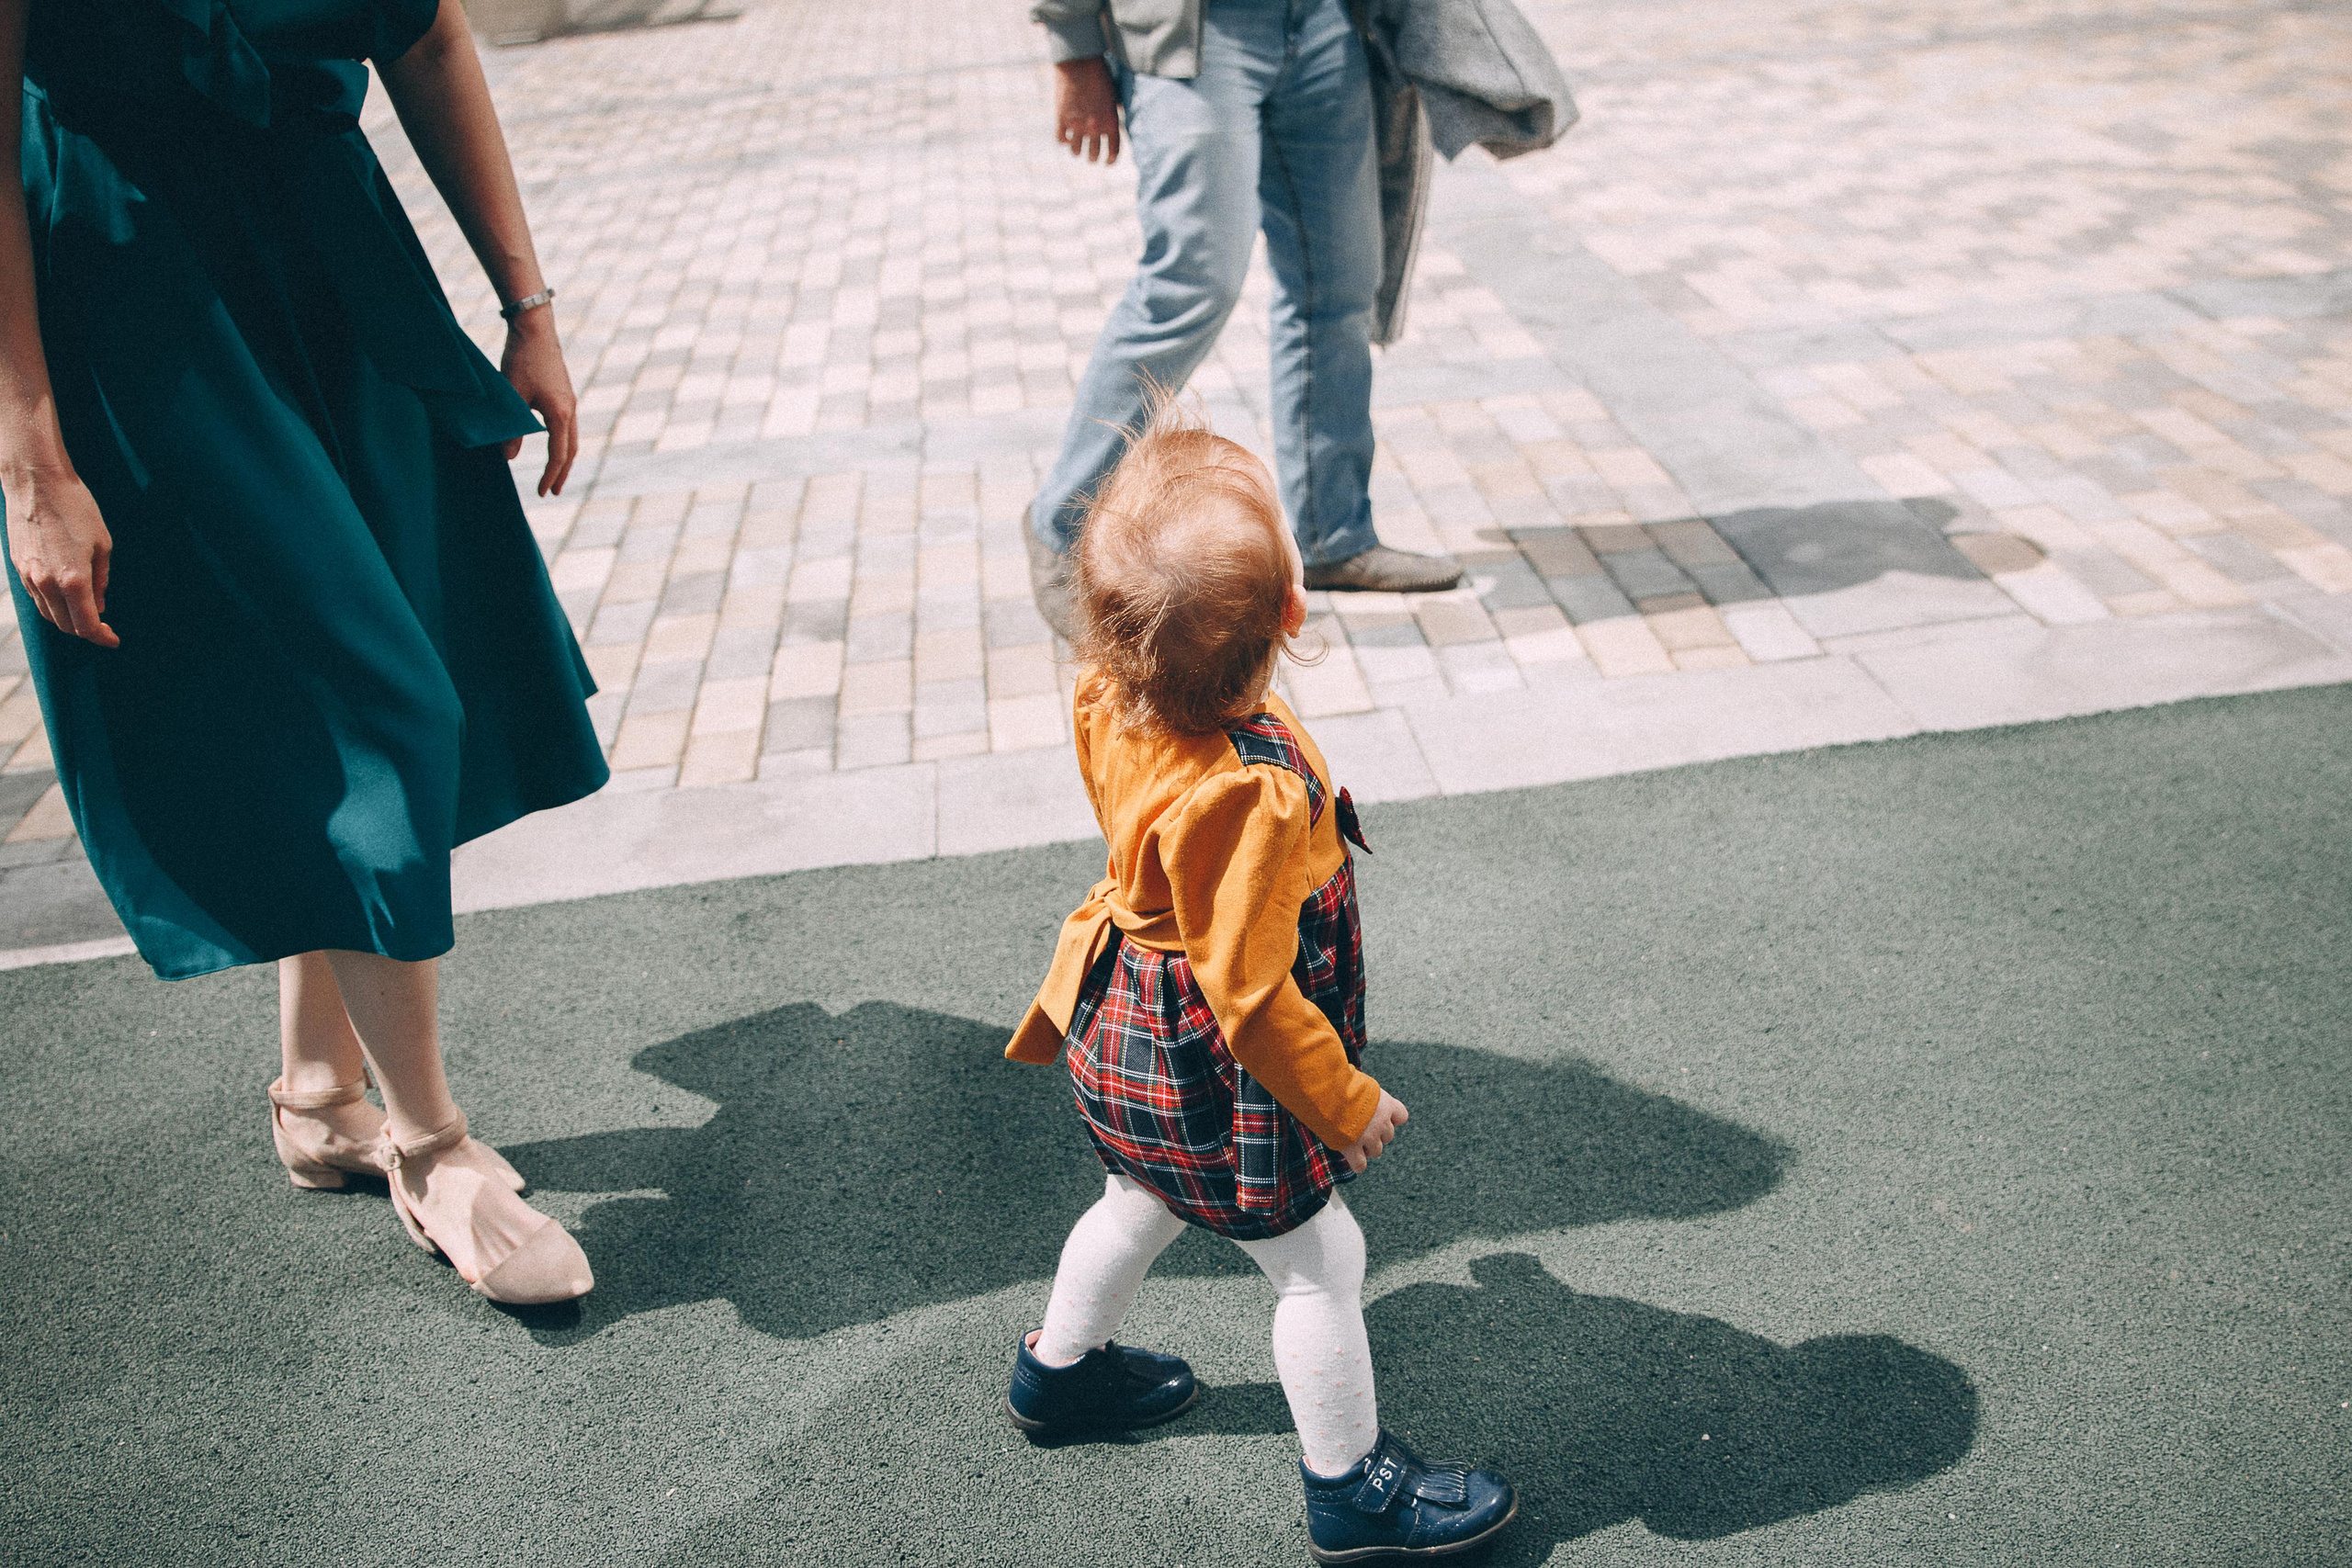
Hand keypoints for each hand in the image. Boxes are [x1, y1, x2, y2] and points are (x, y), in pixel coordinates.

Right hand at [2, 460, 117, 647]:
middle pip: (66, 625)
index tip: (114, 640)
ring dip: (68, 620)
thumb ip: (101, 580)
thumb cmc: (76, 509)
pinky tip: (66, 596)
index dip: (102, 638)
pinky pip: (36, 597)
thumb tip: (99, 606)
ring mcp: (28, 575)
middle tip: (104, 627)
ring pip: (48, 613)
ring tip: (86, 613)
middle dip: (86, 631)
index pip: (87, 625)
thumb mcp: (102, 545)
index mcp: (73, 580)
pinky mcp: (18, 566)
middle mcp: (46, 583)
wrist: (37, 482)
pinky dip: (52, 604)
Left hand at [499, 309, 577, 496]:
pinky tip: (552, 441)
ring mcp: (570, 401)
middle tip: (554, 491)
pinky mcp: (565, 393)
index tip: (542, 492)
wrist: (535, 329)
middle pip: (571, 450)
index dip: (549, 475)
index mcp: (560, 414)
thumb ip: (512, 430)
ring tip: (555, 471)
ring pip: (571, 437)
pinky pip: (567, 425)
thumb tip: (508, 457)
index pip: (558, 455)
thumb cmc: (522, 360)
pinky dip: (562, 440)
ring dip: (564, 457)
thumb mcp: (512, 397)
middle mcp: (570, 410)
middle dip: (562, 472)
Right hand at [1053, 57, 1119, 164]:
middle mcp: (1094, 128)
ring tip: (1077, 151)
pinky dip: (1063, 141)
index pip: (1113, 151)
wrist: (1080, 62)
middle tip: (1091, 158)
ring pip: (1076, 150)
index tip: (1107, 163)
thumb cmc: (1099, 75)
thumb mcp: (1113, 96)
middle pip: (1093, 154)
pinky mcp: (1061, 119)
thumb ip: (1113, 113)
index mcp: (1111, 122)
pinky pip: (1060, 139)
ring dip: (1077, 152)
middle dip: (1092, 158)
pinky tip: (1065, 139)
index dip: (1110, 160)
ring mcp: (1077, 125)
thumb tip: (1115, 123)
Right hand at [1339, 1091, 1408, 1173]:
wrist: (1328, 1093)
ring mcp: (1368, 1138)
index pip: (1401, 1116)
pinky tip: (1350, 1155)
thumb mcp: (1361, 1083)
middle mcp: (1381, 1123)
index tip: (1378, 1114)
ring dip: (1366, 1147)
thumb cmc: (1340, 1083)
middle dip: (1376, 1133)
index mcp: (1386, 1105)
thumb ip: (1368, 1096)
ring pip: (1376, 1151)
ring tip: (1352, 1137)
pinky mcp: (1353, 1149)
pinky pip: (1360, 1165)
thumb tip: (1363, 1096)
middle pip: (1388, 1136)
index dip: (1391, 1118)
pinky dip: (1356, 1163)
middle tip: (1360, 1125)